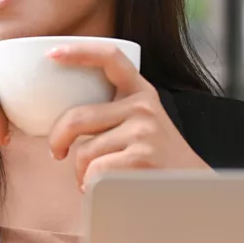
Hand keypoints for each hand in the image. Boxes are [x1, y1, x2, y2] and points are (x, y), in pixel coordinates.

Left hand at [45, 42, 211, 191]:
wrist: (191, 191)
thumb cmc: (155, 160)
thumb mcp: (141, 124)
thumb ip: (111, 112)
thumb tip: (59, 117)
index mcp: (141, 92)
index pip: (111, 58)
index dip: (80, 51)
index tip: (52, 54)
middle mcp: (143, 107)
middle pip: (77, 117)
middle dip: (57, 139)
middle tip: (57, 152)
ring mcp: (144, 132)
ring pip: (83, 151)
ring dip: (80, 171)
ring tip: (94, 178)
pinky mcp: (141, 158)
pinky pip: (94, 171)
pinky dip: (90, 185)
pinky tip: (106, 189)